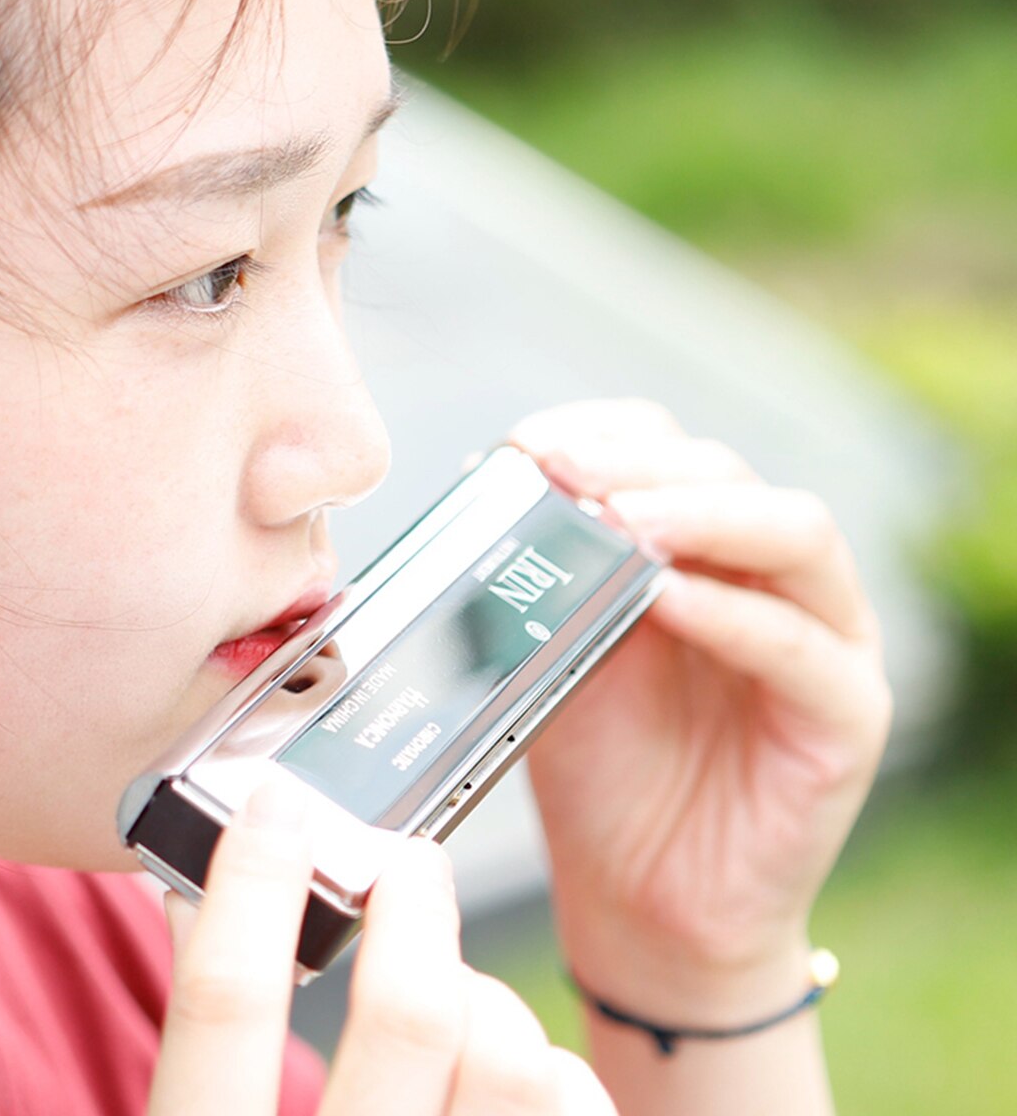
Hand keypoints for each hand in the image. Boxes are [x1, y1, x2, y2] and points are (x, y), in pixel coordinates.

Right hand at [148, 779, 614, 1115]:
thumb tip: (196, 897)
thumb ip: (199, 1052)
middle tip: (401, 863)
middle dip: (410, 902)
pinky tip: (520, 1078)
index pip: (224, 1012)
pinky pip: (572, 1115)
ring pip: (509, 1058)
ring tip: (454, 992)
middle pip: (408, 1017)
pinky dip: (555, 1075)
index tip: (277, 809)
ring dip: (484, 993)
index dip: (250, 889)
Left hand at [508, 400, 893, 1016]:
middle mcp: (767, 574)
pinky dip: (730, 613)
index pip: (665, 448)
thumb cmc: (598, 765)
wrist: (639, 898)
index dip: (598, 433)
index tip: (528, 446)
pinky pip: (799, 646)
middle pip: (724, 473)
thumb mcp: (554, 650)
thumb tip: (486, 502)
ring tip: (618, 519)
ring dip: (697, 514)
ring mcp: (822, 638)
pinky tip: (665, 600)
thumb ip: (542, 579)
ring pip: (790, 532)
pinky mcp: (846, 716)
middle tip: (563, 471)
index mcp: (696, 544)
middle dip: (636, 464)